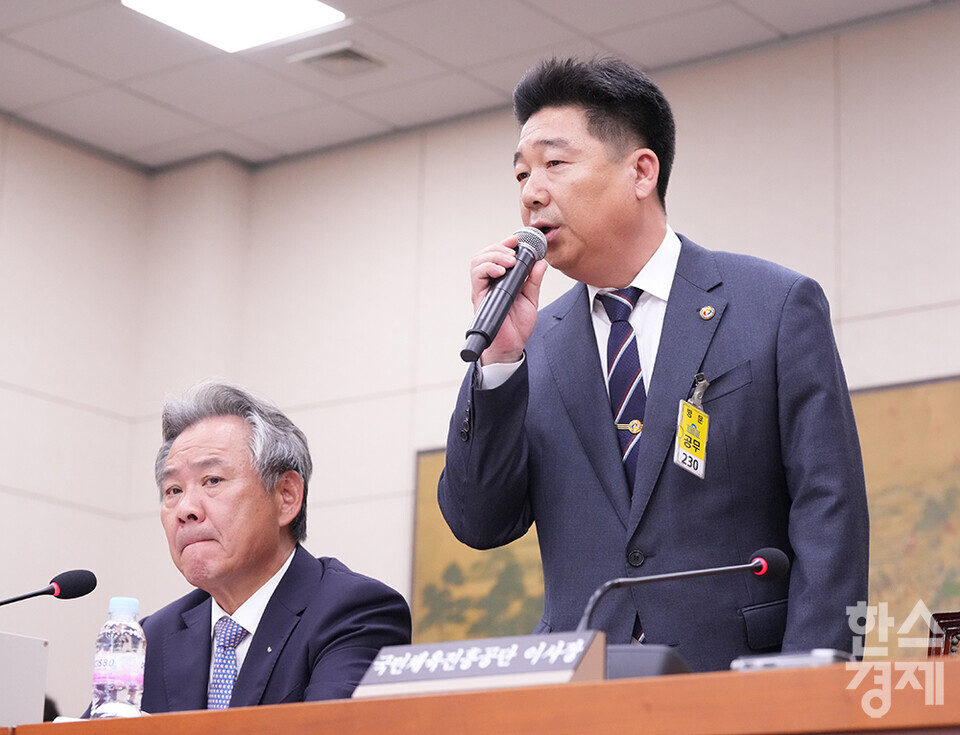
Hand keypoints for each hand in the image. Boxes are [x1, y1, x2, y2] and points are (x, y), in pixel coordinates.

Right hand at [469, 234, 547, 364]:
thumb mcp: (531, 298)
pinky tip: (500, 270)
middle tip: (514, 251)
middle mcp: (489, 283)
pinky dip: (488, 268)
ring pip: (478, 262)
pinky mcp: (480, 298)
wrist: (511, 346)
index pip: (496, 255)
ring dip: (494, 255)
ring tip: (509, 260)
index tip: (517, 240)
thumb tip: (541, 262)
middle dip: (499, 247)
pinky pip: (477, 277)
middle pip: (484, 254)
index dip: (505, 244)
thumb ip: (534, 280)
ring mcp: (483, 289)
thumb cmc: (517, 325)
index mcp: (500, 280)